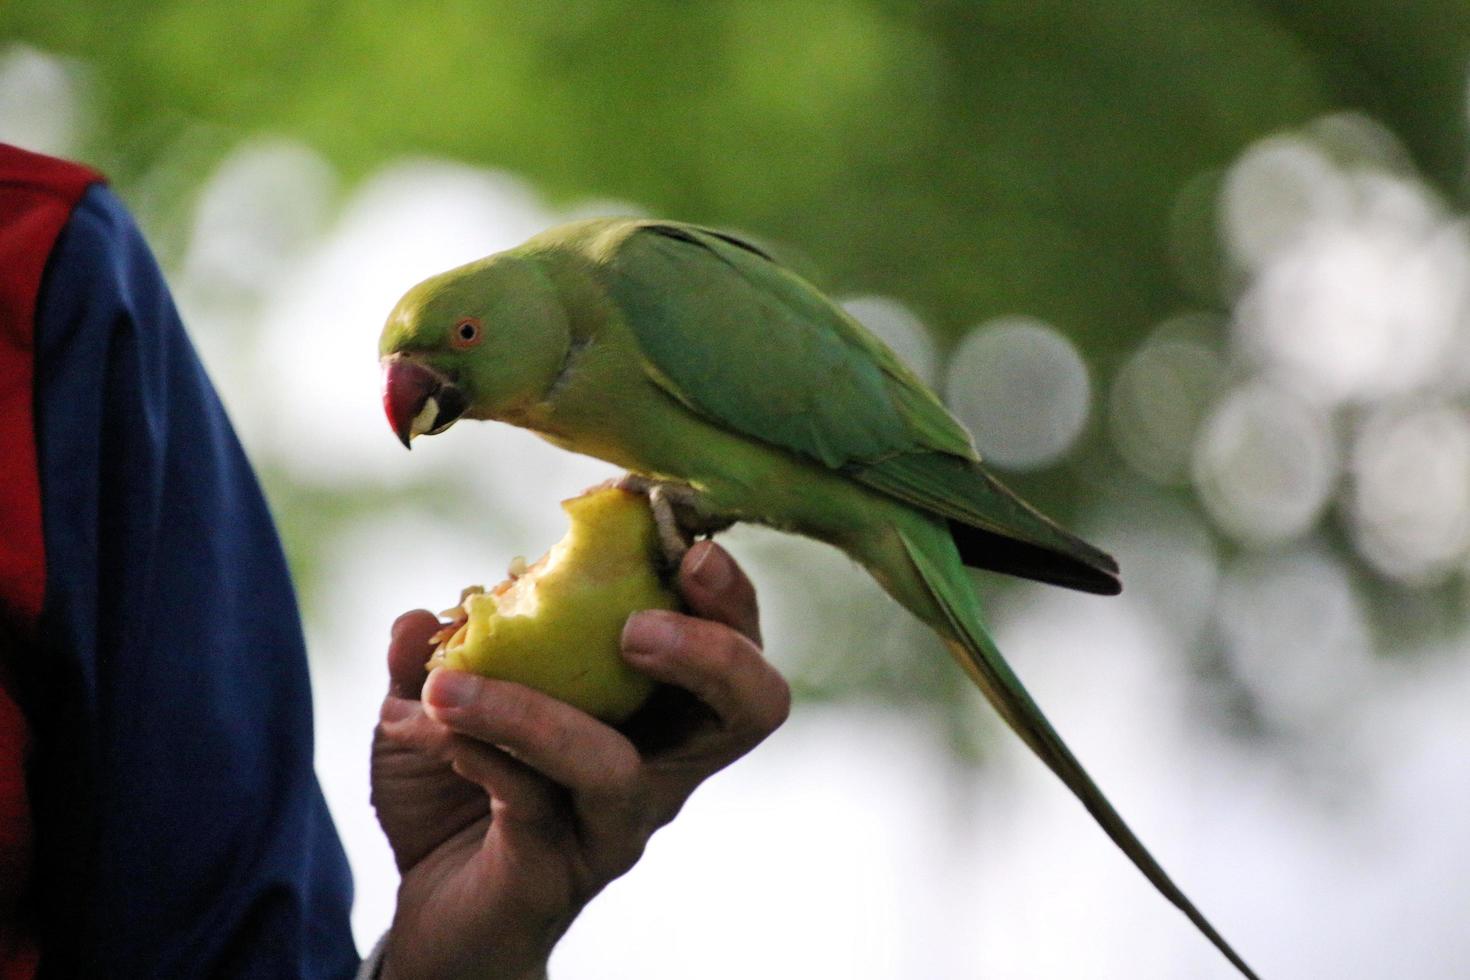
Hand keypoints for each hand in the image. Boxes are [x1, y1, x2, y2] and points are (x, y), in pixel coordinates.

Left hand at [370, 541, 788, 979]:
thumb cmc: (462, 799)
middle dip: (714, 653)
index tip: (689, 546)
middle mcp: (662, 769)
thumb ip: (438, 658)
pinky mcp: (557, 870)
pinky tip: (432, 724)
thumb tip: (421, 618)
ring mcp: (616, 825)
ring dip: (532, 713)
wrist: (434, 919)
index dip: (731, 597)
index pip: (737, 645)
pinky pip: (533, 803)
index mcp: (659, 709)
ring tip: (451, 687)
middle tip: (637, 627)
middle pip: (750, 710)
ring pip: (618, 767)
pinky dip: (481, 751)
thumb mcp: (441, 709)